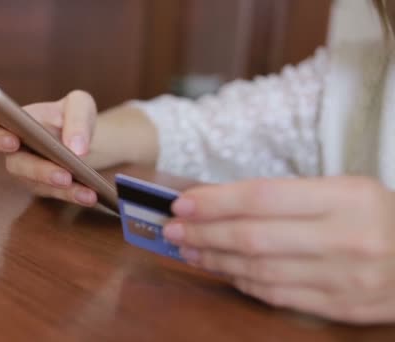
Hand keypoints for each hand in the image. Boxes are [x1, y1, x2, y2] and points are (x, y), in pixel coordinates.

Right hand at [0, 90, 99, 206]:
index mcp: (12, 123)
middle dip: (40, 171)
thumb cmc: (71, 116)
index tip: (12, 141)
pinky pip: (57, 194)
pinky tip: (91, 195)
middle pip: (17, 164)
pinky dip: (75, 194)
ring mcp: (28, 173)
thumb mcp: (80, 105)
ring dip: (62, 189)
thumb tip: (76, 148)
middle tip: (63, 175)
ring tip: (86, 190)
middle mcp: (15, 151)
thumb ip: (77, 118)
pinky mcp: (45, 188)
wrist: (84, 137)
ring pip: (38, 184)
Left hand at [163, 176, 394, 323]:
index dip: (216, 202)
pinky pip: (276, 295)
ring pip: (259, 270)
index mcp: (345, 197)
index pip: (263, 197)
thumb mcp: (343, 191)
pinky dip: (241, 282)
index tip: (183, 203)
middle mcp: (345, 238)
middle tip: (173, 229)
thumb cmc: (375, 217)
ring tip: (188, 249)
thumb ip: (288, 197)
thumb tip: (220, 203)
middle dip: (205, 233)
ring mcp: (344, 278)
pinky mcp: (340, 308)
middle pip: (254, 237)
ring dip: (215, 260)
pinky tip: (220, 270)